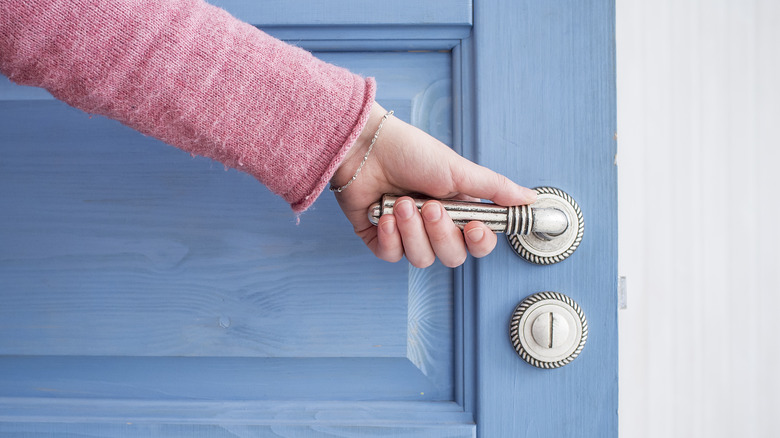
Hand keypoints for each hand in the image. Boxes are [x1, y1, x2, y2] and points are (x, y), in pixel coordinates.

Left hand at [331, 102, 536, 267]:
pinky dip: (389, 236)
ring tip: (401, 203)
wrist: (365, 147)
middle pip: (451, 256)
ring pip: (421, 259)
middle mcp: (433, 226)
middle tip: (429, 205)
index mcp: (457, 210)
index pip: (477, 243)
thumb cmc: (410, 152)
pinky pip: (391, 255)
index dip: (478, 242)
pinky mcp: (379, 238)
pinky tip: (384, 214)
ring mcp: (406, 234)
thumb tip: (531, 199)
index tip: (474, 227)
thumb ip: (495, 188)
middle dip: (439, 233)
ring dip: (412, 230)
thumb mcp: (458, 170)